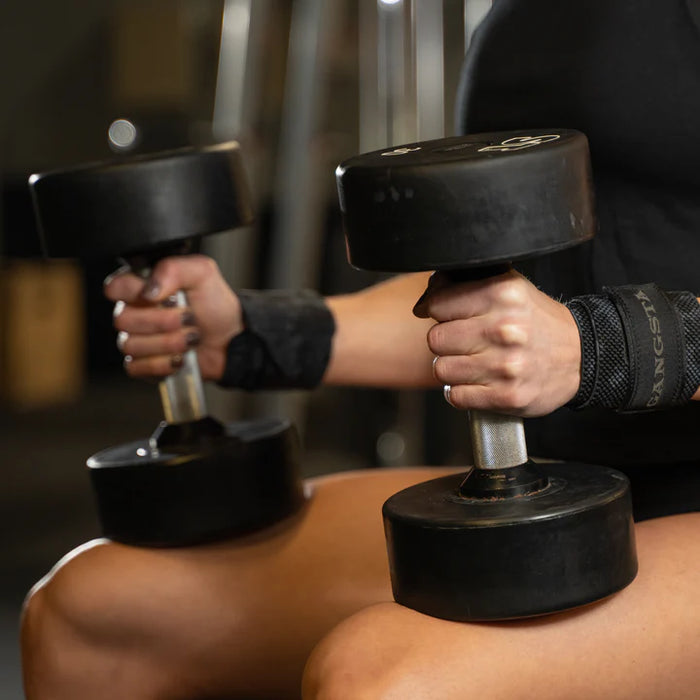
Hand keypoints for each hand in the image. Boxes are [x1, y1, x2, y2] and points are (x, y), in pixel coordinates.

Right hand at [104, 255, 241, 381]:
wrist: (231, 339)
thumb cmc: (216, 306)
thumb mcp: (202, 274)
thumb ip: (173, 269)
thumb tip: (149, 289)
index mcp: (143, 287)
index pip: (115, 287)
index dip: (135, 293)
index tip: (162, 297)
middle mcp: (135, 312)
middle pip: (123, 319)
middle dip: (163, 321)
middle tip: (189, 319)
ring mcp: (137, 340)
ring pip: (131, 345)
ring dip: (169, 343)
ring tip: (190, 338)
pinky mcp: (144, 364)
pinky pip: (136, 367)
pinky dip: (163, 364)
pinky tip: (180, 357)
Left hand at [416, 269, 581, 415]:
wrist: (581, 357)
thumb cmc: (536, 322)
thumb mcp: (508, 287)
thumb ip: (465, 284)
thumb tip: (424, 300)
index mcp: (503, 294)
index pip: (437, 303)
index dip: (436, 310)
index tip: (444, 316)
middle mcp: (505, 329)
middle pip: (435, 338)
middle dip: (445, 341)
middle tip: (464, 342)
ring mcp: (506, 366)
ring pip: (441, 369)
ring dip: (451, 369)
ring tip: (472, 363)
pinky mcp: (506, 396)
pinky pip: (455, 396)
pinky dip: (461, 392)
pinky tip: (478, 382)